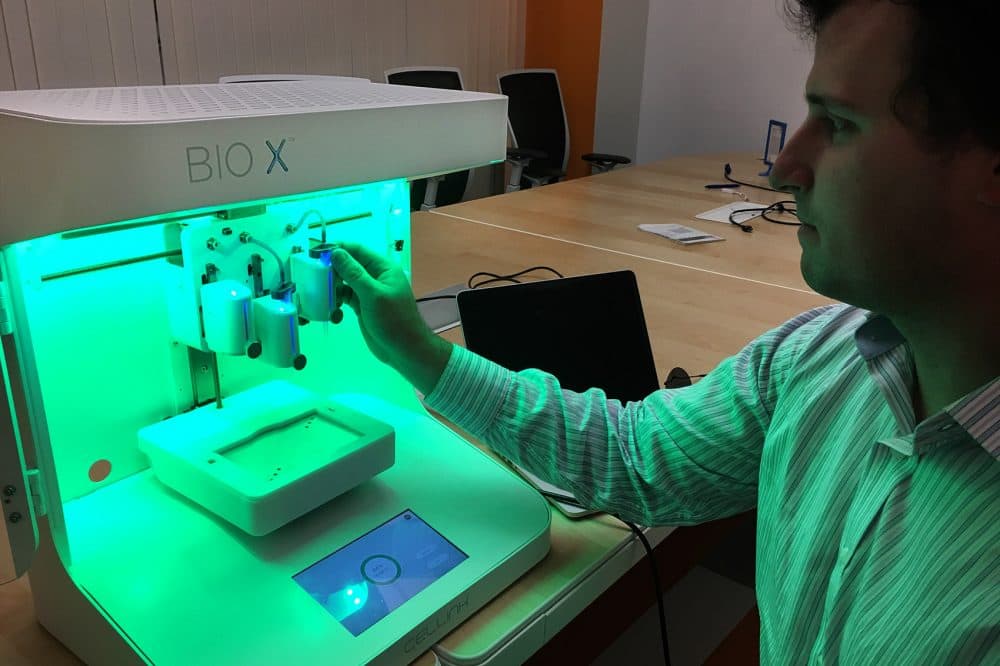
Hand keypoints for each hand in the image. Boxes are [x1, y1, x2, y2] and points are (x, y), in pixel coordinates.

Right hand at [331, 242, 451, 393]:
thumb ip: (354, 273)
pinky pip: (345, 296)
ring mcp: (368, 292)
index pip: (358, 250)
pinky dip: (336, 299)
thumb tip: (336, 252)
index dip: (338, 248)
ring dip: (332, 284)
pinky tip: (327, 304)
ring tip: (316, 290)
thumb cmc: (393, 320)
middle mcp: (375, 276)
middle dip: (331, 267)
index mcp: (383, 268)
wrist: (404, 349)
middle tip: (310, 273)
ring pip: (345, 281)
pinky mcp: (362, 306)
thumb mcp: (373, 295)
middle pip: (349, 264)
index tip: (316, 251)